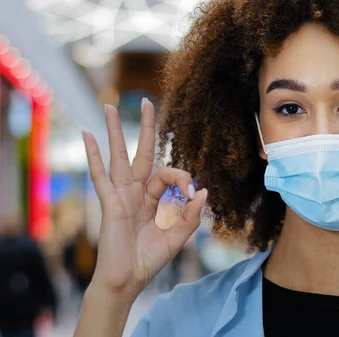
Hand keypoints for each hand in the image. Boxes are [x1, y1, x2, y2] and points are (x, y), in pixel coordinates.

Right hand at [82, 99, 206, 301]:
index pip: (168, 174)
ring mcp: (121, 195)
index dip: (182, 178)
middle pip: (141, 152)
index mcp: (154, 199)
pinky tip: (88, 135)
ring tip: (108, 107)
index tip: (192, 192)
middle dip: (145, 128)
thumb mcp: (177, 237)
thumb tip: (203, 191)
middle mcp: (137, 192)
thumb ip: (191, 215)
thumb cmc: (149, 260)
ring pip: (118, 157)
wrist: (127, 280)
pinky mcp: (110, 203)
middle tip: (147, 102)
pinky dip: (93, 155)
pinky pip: (101, 175)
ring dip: (115, 131)